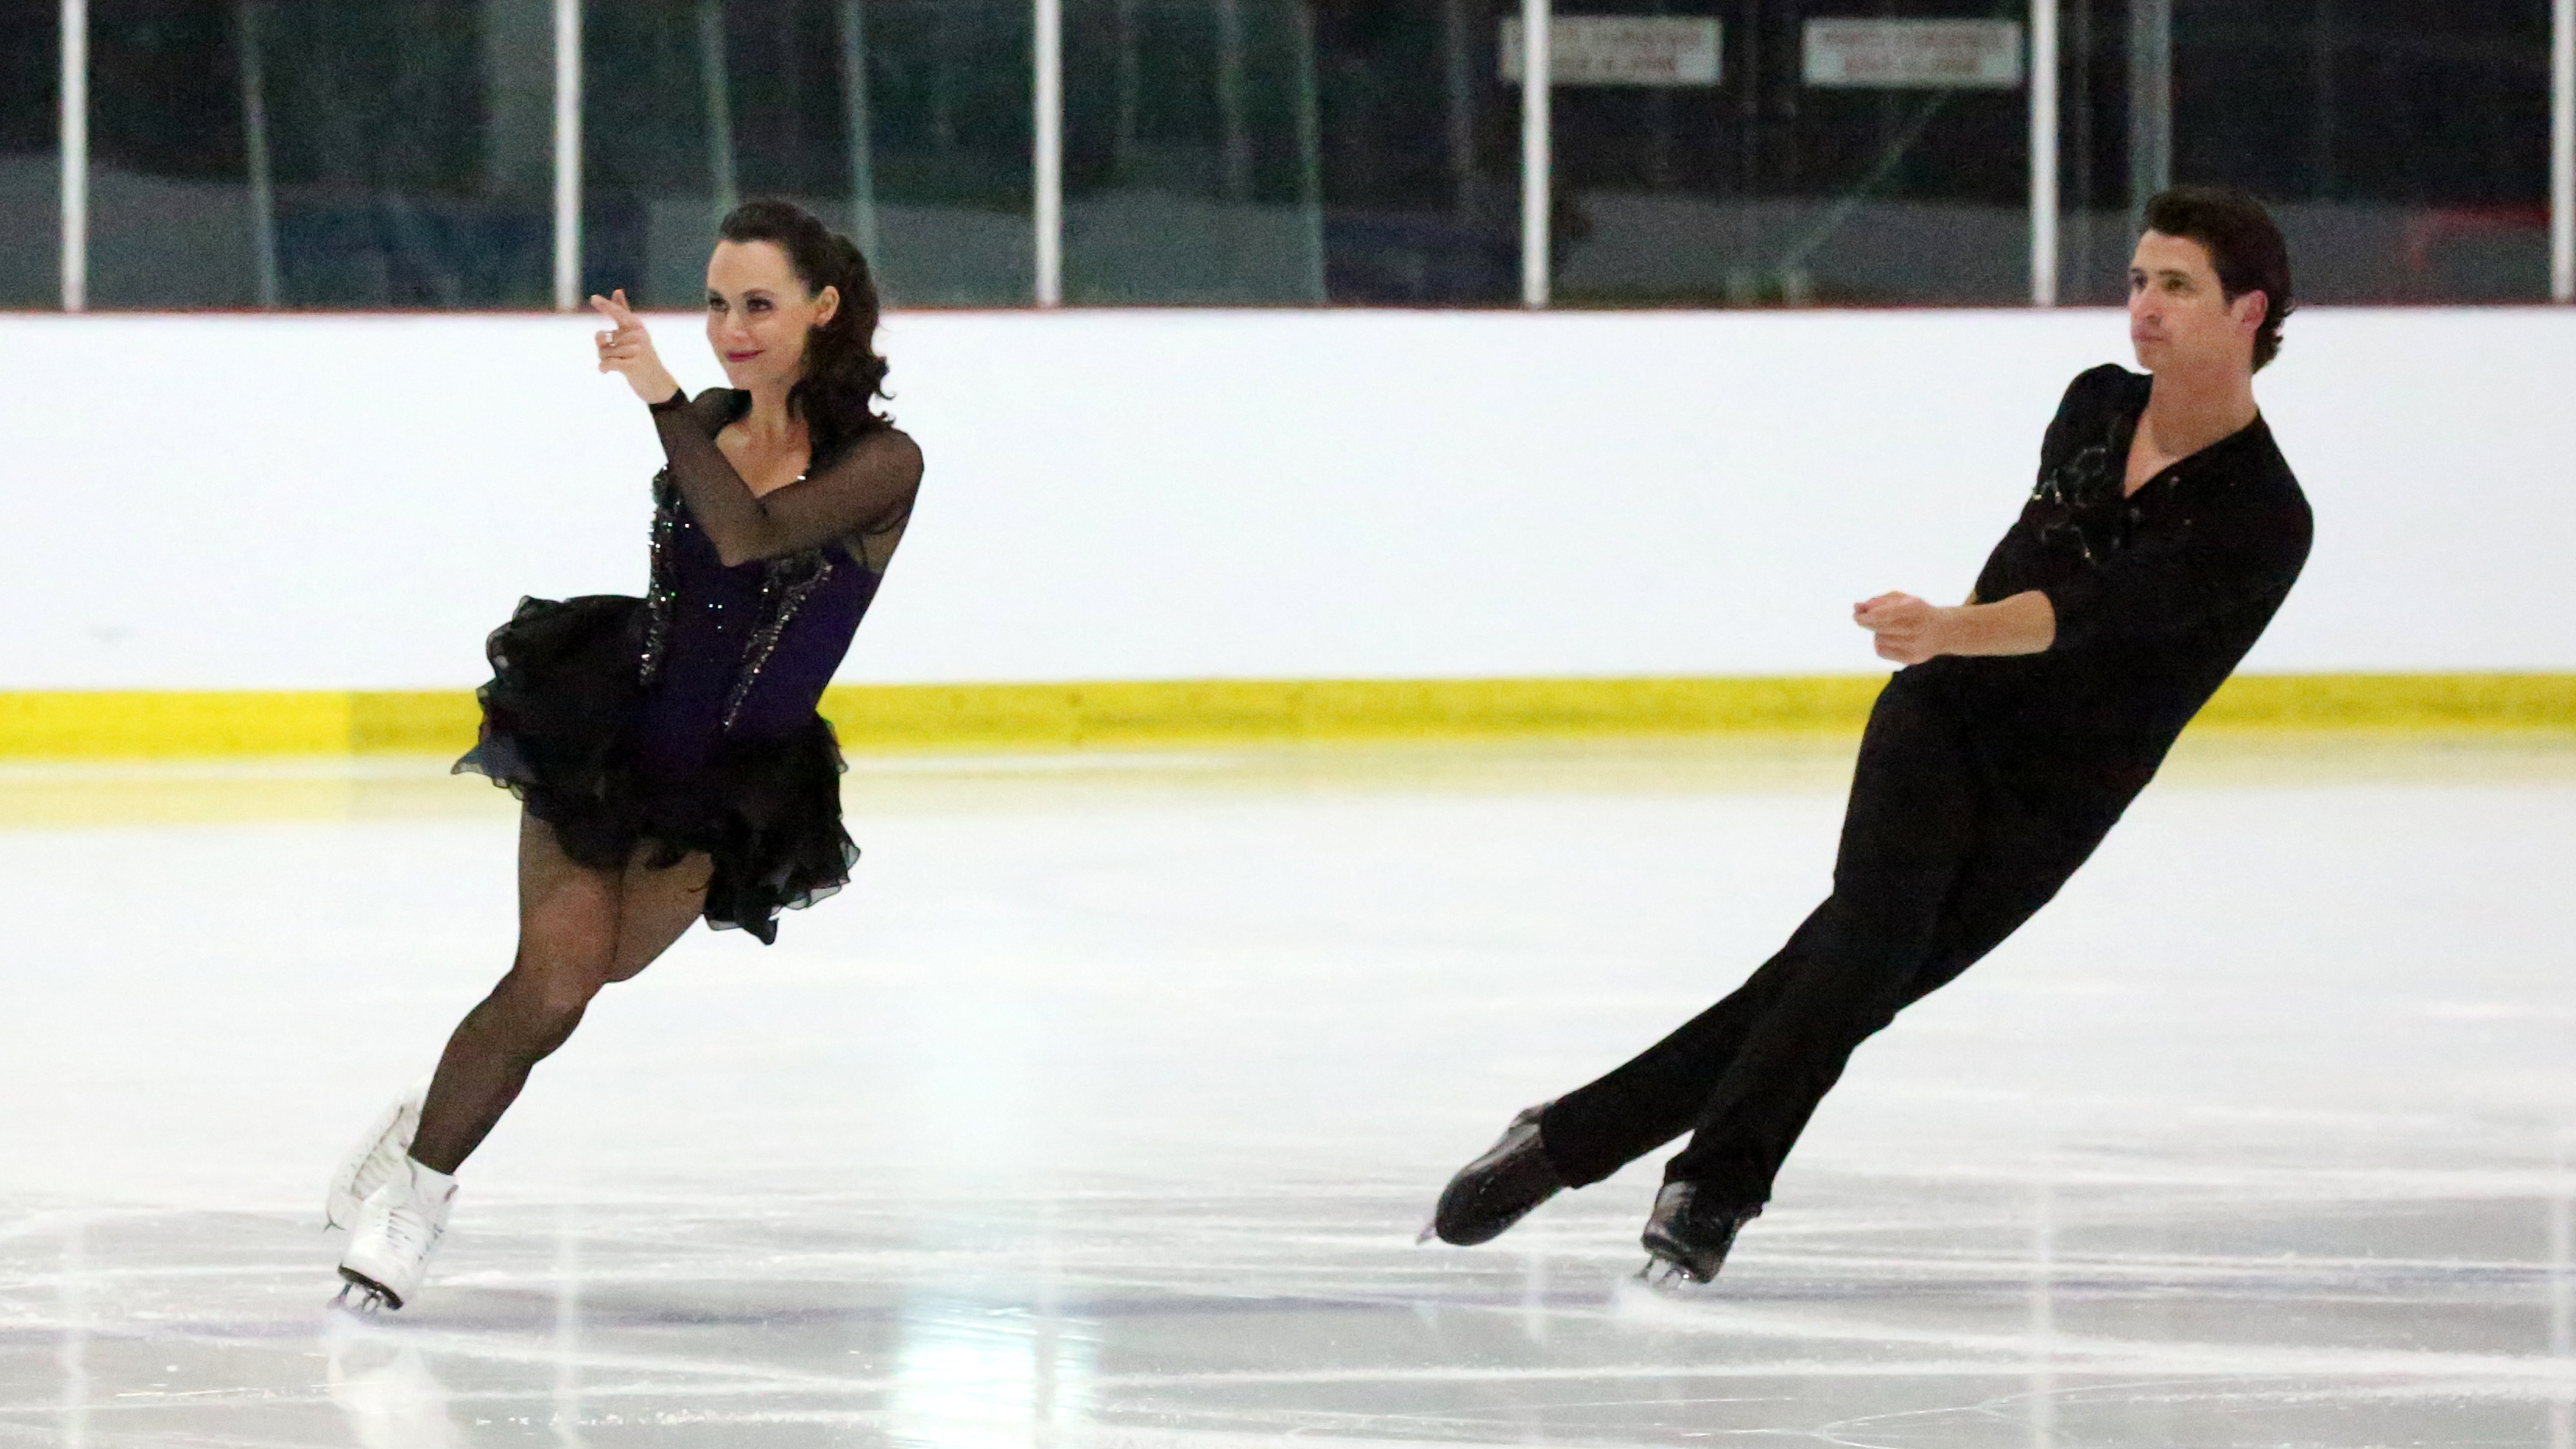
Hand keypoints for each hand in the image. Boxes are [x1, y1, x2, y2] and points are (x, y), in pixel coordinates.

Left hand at [589, 289, 680, 403]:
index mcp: (636, 326)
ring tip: (621, 365)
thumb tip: (617, 290)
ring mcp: (636, 351)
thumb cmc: (643, 357)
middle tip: (619, 357)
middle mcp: (638, 336)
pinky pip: (606, 363)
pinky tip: (604, 371)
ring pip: (602, 352)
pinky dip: (602, 368)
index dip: (605, 306)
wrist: (658, 384)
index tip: (593, 298)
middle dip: (603, 349)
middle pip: (602, 338)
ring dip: (605, 360)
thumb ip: (623, 313)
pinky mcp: (632, 366)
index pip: (618, 313)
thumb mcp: (634, 333)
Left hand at [1853, 592, 1946, 664]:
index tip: (1856, 612)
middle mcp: (1917, 629)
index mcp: (1916, 610)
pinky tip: (1890, 639)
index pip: (1885, 614)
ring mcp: (1915, 646)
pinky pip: (1882, 651)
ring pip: (1879, 639)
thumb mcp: (1902, 599)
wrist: (1943, 631)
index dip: (1867, 615)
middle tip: (1858, 616)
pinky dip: (1880, 643)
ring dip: (1877, 632)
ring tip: (1888, 628)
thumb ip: (1879, 601)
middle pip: (1880, 627)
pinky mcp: (1911, 658)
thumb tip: (1857, 606)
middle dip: (1866, 621)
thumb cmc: (1917, 611)